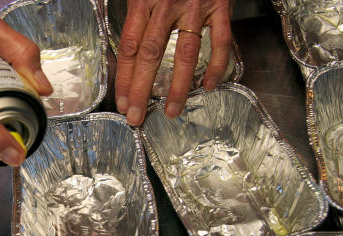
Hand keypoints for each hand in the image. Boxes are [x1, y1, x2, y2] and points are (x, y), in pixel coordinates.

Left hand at [115, 0, 233, 125]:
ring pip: (185, 53)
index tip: (121, 101)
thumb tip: (126, 47)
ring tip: (172, 111)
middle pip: (151, 55)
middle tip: (136, 117)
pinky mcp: (220, 5)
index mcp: (144, 0)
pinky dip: (217, 64)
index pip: (129, 47)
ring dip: (178, 86)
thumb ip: (136, 12)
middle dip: (142, 90)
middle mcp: (167, 5)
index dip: (124, 78)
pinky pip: (221, 40)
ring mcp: (196, 7)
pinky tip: (209, 85)